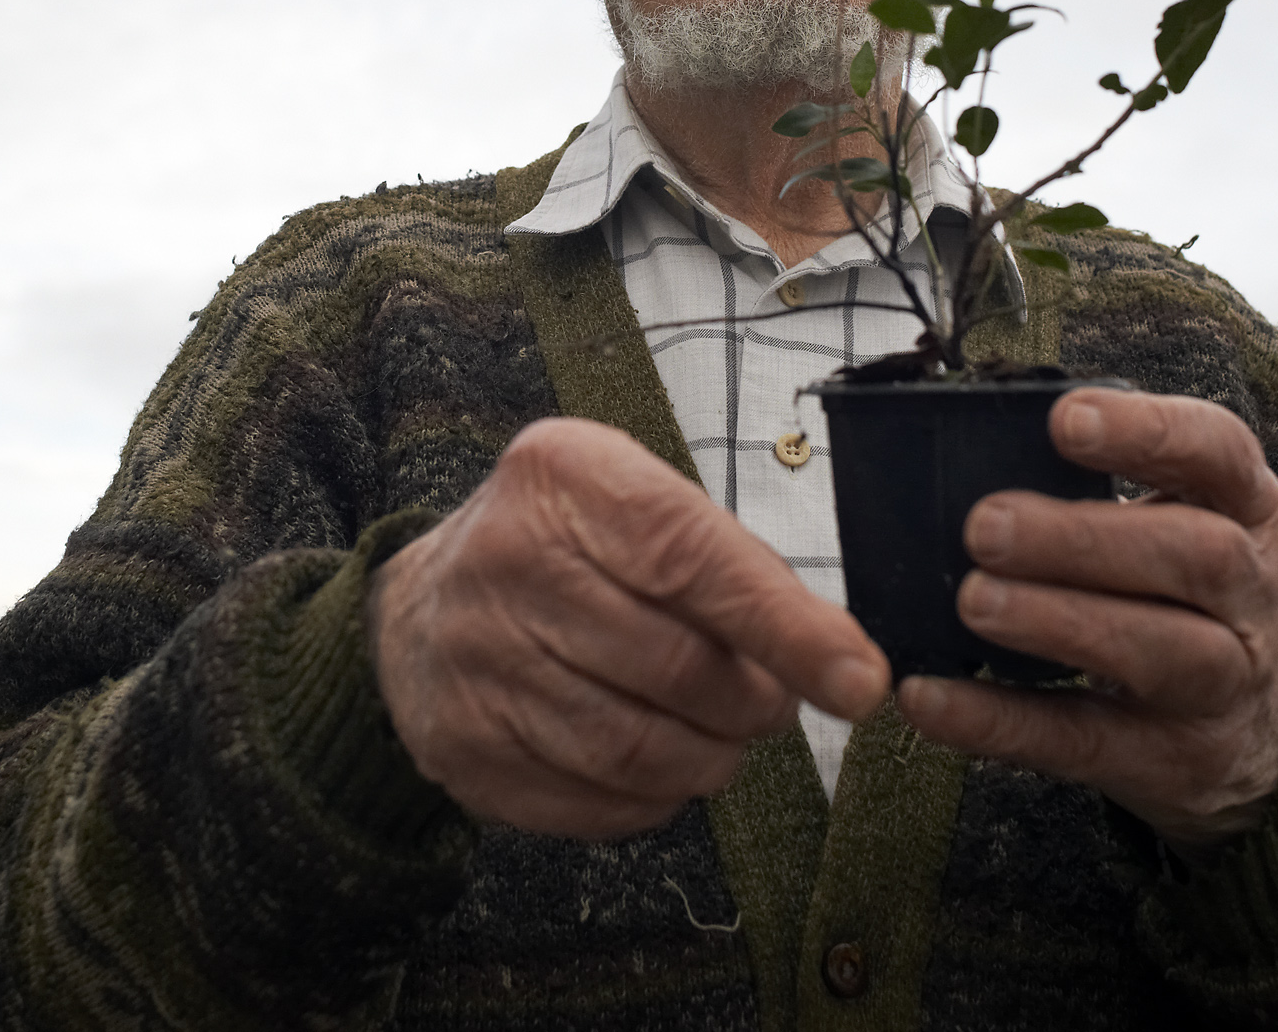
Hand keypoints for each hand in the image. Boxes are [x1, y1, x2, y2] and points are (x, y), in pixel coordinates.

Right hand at [370, 417, 888, 838]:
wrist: (417, 614)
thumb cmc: (561, 550)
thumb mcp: (633, 506)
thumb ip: (731, 565)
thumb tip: (841, 661)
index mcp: (560, 477)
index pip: (693, 559)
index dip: (787, 629)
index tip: (859, 682)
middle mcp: (505, 562)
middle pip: (675, 667)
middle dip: (754, 702)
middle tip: (773, 702)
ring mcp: (477, 662)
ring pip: (640, 749)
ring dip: (712, 759)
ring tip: (725, 737)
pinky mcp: (467, 748)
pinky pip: (599, 801)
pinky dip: (655, 797)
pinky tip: (659, 764)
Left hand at [895, 388, 1277, 850]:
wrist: (1239, 739)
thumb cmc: (1171, 592)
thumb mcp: (1170, 522)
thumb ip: (1089, 488)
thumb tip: (958, 455)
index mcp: (1247, 509)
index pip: (1220, 451)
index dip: (1148, 432)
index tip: (1064, 420)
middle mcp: (1251, 594)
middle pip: (1197, 556)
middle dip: (1087, 538)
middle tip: (985, 525)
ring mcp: (1223, 685)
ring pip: (1159, 652)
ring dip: (1059, 622)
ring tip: (972, 601)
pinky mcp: (1167, 762)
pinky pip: (1080, 740)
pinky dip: (998, 721)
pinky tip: (927, 697)